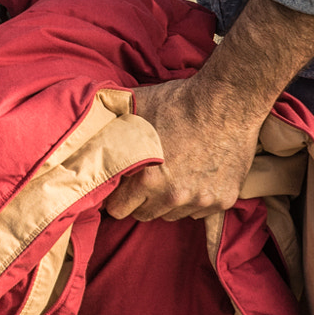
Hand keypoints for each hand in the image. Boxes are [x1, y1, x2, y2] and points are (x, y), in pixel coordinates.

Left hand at [104, 77, 265, 222]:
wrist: (228, 99)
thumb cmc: (179, 102)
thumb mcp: (135, 110)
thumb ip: (110, 129)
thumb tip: (85, 131)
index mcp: (148, 179)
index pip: (118, 210)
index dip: (116, 198)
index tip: (120, 187)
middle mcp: (174, 196)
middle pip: (145, 215)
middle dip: (141, 200)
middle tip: (147, 179)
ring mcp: (202, 200)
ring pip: (173, 215)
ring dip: (169, 201)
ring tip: (173, 174)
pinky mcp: (225, 199)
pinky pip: (201, 211)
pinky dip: (196, 198)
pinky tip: (196, 175)